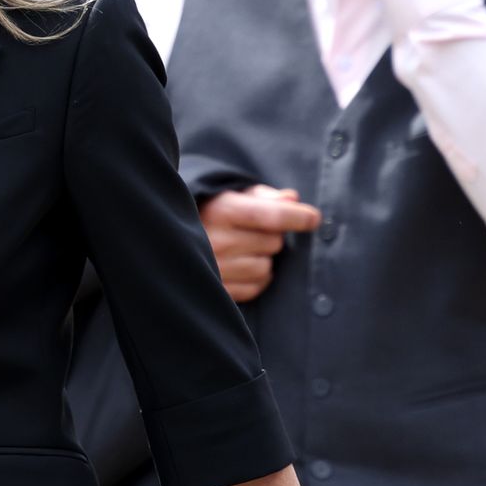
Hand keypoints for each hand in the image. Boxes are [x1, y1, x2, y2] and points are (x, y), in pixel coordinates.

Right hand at [200, 185, 322, 302]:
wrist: (172, 238)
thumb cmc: (210, 213)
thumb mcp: (232, 195)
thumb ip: (264, 196)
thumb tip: (292, 199)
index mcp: (221, 210)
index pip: (270, 215)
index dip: (297, 217)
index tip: (314, 218)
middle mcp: (216, 240)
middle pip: (274, 242)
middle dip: (272, 236)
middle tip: (253, 232)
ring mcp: (215, 268)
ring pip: (267, 267)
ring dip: (263, 259)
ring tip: (244, 250)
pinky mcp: (217, 290)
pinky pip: (256, 288)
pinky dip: (255, 278)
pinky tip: (240, 266)